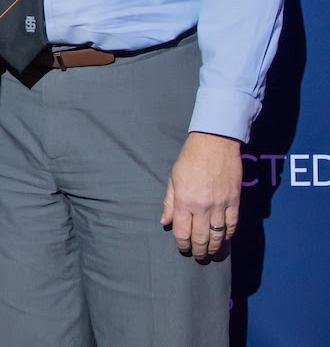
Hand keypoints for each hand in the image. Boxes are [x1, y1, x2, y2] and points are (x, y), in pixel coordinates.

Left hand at [160, 132, 241, 260]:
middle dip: (199, 251)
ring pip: (219, 235)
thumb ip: (170, 203)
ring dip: (215, 248)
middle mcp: (203, 207)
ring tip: (211, 254)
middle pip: (202, 238)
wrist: (214, 144)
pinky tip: (225, 240)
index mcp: (185, 201)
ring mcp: (221, 205)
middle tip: (198, 256)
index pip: (182, 232)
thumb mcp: (173, 179)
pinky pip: (233, 225)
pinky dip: (229, 236)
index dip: (182, 244)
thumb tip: (165, 222)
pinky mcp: (235, 202)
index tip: (183, 249)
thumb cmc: (190, 159)